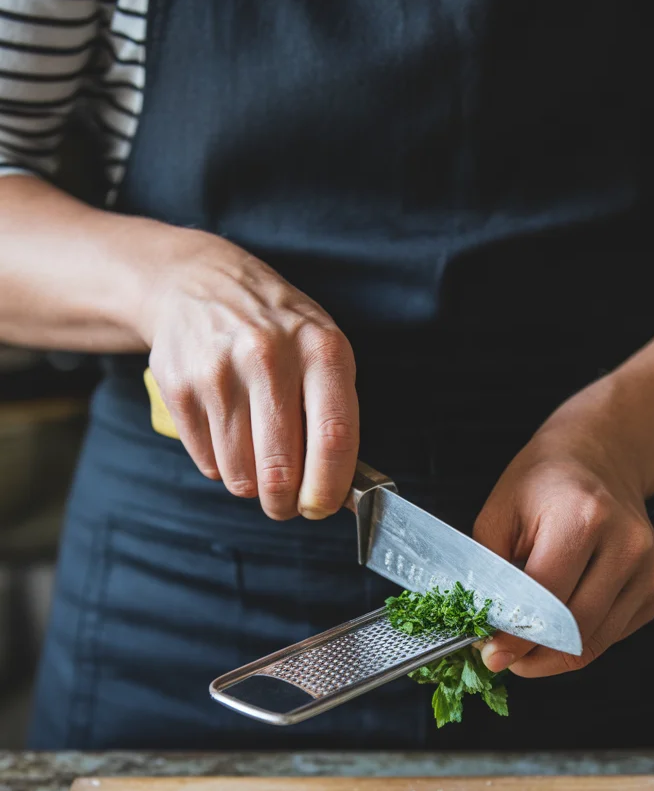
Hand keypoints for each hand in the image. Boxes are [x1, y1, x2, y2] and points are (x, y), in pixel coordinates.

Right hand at [139, 230, 357, 519]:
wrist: (197, 283)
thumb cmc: (274, 328)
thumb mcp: (319, 350)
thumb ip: (334, 417)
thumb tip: (337, 493)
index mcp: (319, 349)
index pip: (333, 438)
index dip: (329, 487)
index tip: (322, 507)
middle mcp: (267, 356)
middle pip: (281, 468)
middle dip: (285, 503)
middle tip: (286, 505)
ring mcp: (218, 372)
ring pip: (241, 475)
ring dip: (252, 484)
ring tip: (256, 457)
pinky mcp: (179, 387)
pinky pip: (208, 462)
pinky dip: (222, 464)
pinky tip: (227, 432)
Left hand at [474, 385, 653, 677]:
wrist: (600, 458)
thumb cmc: (544, 483)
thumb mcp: (499, 513)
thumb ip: (490, 572)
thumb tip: (486, 627)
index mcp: (582, 518)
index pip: (547, 599)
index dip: (516, 636)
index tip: (492, 655)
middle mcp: (625, 544)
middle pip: (576, 629)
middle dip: (533, 655)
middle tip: (503, 657)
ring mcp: (649, 567)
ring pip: (596, 642)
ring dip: (554, 655)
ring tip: (525, 642)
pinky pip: (613, 635)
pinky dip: (579, 641)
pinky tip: (559, 623)